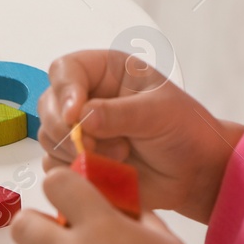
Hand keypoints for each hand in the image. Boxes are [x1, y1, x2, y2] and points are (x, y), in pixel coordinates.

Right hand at [39, 49, 243, 223]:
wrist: (195, 173)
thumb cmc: (185, 131)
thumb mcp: (158, 113)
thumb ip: (118, 114)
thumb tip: (81, 117)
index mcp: (105, 72)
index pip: (65, 70)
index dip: (64, 91)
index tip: (74, 116)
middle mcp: (87, 97)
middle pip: (47, 105)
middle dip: (67, 130)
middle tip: (94, 146)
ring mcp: (80, 130)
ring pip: (48, 138)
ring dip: (76, 153)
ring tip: (119, 158)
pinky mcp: (78, 160)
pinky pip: (55, 166)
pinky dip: (75, 172)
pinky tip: (106, 173)